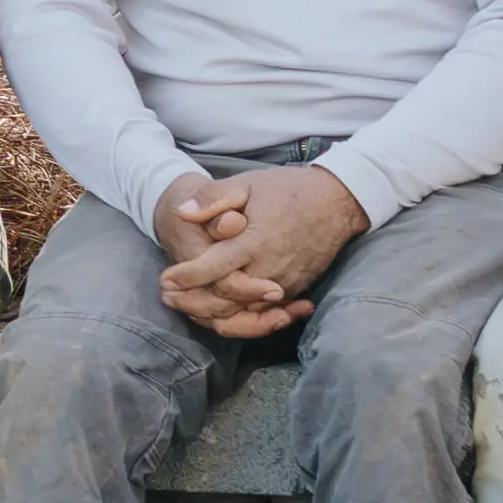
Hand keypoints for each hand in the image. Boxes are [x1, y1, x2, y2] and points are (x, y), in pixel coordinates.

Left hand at [159, 163, 359, 341]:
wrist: (337, 202)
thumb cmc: (289, 190)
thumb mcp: (248, 183)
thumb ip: (214, 197)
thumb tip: (182, 212)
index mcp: (255, 241)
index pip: (214, 268)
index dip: (187, 277)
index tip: (165, 279)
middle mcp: (270, 268)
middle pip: (226, 299)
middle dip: (193, 302)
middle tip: (167, 298)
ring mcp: (285, 283)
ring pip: (244, 313)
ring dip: (213, 315)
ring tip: (187, 309)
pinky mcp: (294, 290)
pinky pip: (263, 314)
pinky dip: (239, 319)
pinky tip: (218, 315)